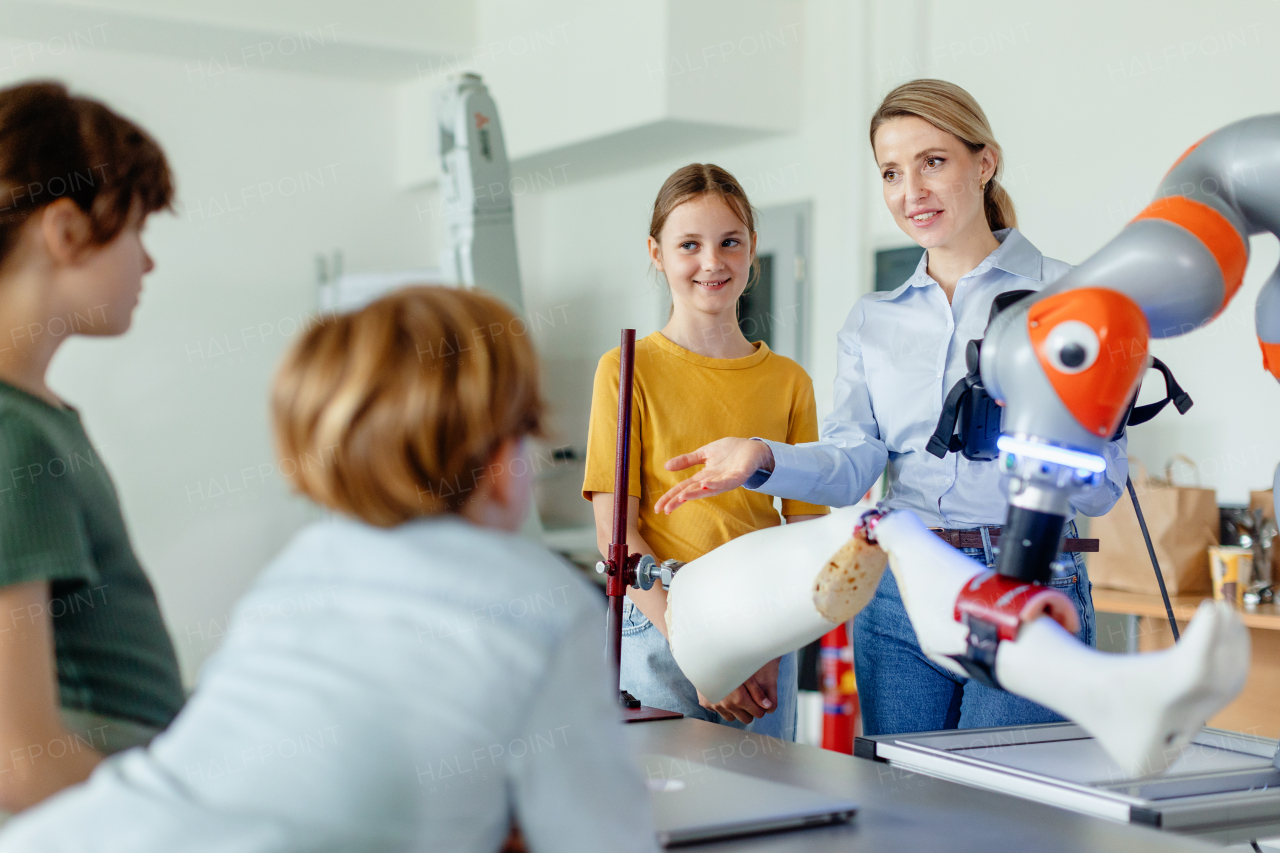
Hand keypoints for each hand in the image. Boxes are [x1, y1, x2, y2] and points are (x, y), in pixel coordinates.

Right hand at [653, 438, 772, 514]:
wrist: (752, 448)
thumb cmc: (730, 451)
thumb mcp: (704, 454)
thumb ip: (687, 461)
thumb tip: (666, 467)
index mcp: (704, 477)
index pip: (684, 488)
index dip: (671, 497)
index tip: (658, 508)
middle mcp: (713, 481)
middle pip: (693, 492)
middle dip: (679, 500)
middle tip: (666, 509)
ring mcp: (726, 480)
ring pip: (709, 489)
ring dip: (696, 493)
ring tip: (682, 496)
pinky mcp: (738, 476)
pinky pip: (727, 482)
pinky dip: (716, 484)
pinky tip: (706, 484)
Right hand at [697, 658, 779, 723]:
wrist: (705, 659)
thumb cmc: (729, 664)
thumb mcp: (747, 676)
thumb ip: (757, 693)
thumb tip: (768, 707)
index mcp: (739, 699)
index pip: (758, 714)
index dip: (760, 708)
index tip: (759, 701)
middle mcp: (727, 705)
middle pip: (746, 719)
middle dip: (750, 711)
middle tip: (748, 699)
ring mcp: (716, 706)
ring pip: (731, 718)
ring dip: (735, 711)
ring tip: (735, 697)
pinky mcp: (706, 704)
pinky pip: (717, 711)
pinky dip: (721, 706)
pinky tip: (722, 694)